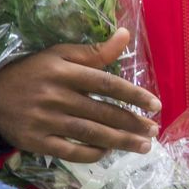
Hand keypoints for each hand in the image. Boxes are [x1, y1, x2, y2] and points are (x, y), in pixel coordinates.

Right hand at [0, 28, 161, 162]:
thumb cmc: (32, 73)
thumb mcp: (59, 55)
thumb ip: (94, 51)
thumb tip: (126, 34)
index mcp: (64, 72)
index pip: (106, 84)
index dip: (134, 95)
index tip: (156, 105)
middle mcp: (56, 97)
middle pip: (102, 112)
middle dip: (132, 123)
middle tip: (154, 130)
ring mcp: (45, 121)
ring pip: (90, 133)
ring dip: (120, 141)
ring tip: (143, 146)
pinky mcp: (35, 141)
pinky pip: (70, 151)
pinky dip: (92, 153)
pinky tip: (108, 152)